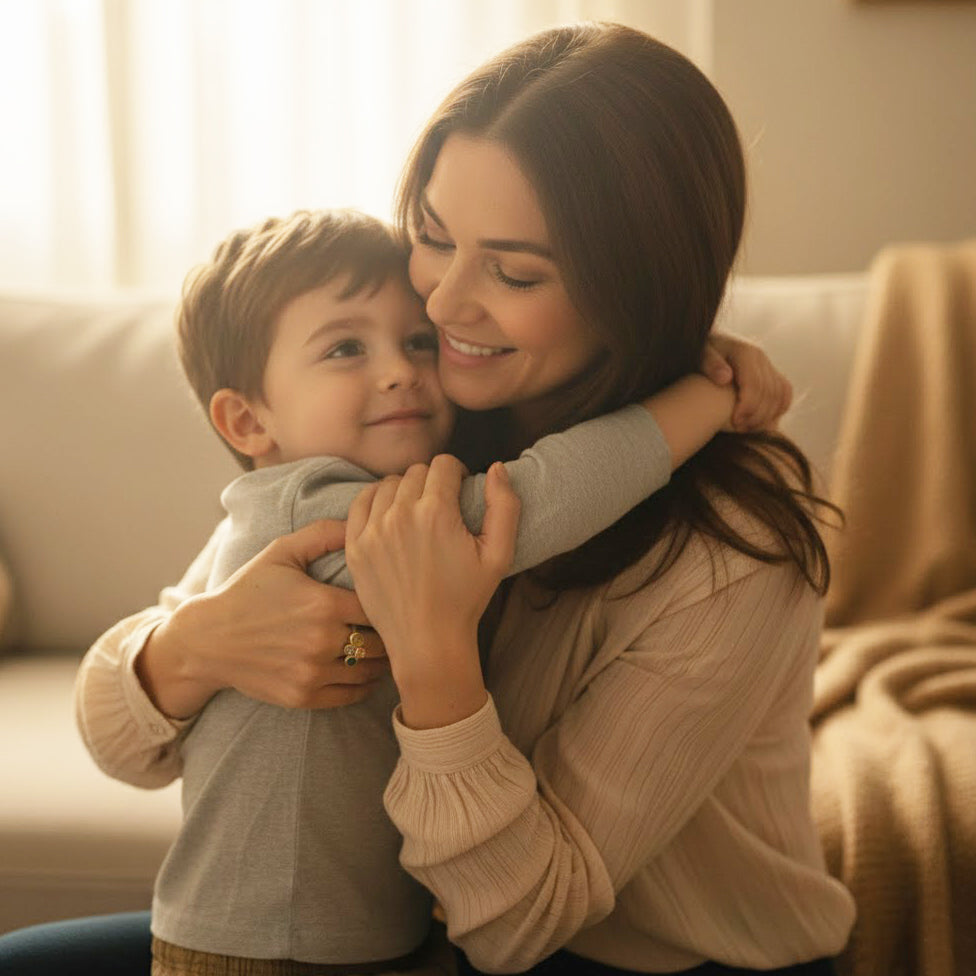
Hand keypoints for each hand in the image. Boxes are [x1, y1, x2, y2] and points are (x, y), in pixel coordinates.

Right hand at [136, 520, 388, 718]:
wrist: (207, 640)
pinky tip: (367, 672)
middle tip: (395, 626)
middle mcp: (322, 640)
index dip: (388, 602)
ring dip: (381, 661)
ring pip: (370, 670)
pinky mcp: (303, 696)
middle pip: (381, 640)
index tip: (390, 599)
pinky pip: (351, 694)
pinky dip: (364, 685)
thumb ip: (322, 534)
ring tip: (387, 649)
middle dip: (389, 632)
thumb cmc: (247, 591)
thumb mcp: (281, 552)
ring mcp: (312, 672)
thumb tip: (360, 520)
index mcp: (323, 603)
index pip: (379, 605)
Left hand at [346, 456, 519, 728]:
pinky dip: (376, 501)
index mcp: (436, 512)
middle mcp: (400, 515)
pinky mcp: (355, 545)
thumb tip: (495, 468)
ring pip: (388, 484)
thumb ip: (504, 505)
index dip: (457, 473)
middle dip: (432, 482)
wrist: (427, 641)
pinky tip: (389, 514)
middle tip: (441, 507)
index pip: (443, 464)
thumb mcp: (499, 555)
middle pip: (416, 472)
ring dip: (404, 490)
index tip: (459, 490)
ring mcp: (373, 530)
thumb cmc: (466, 599)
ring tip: (415, 512)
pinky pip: (361, 502)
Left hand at [701, 332, 792, 431]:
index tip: (735, 424)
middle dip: (757, 415)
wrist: (703, 349)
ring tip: (748, 429)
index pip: (755, 385)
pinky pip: (784, 393)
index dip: (748, 407)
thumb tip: (726, 378)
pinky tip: (760, 423)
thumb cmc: (696, 355)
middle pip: (770, 392)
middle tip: (740, 430)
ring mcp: (766, 364)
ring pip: (781, 394)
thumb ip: (709, 364)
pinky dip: (777, 410)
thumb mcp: (698, 356)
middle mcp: (759, 357)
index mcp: (743, 352)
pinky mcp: (770, 373)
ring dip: (768, 416)